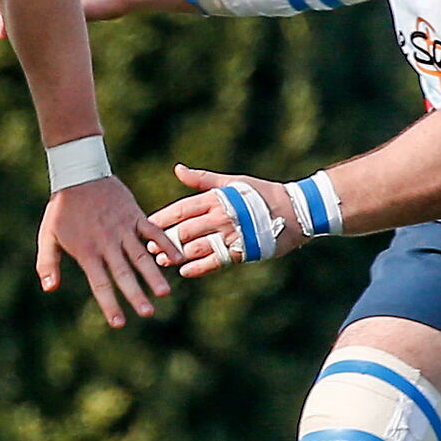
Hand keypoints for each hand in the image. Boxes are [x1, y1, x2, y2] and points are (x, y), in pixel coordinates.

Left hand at [39, 175, 173, 326]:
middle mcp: (107, 243)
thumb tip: (49, 288)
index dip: (109, 304)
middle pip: (124, 273)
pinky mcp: (134, 215)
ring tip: (163, 293)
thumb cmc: (61, 209)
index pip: (100, 283)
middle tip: (147, 313)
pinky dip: (165, 243)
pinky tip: (177, 258)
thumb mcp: (47, 235)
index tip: (119, 323)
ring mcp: (122, 229)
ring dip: (153, 274)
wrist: (78, 174)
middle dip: (135, 295)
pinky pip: (153, 231)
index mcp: (87, 251)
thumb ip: (47, 263)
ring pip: (141, 255)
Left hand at [151, 164, 308, 277]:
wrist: (295, 211)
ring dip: (177, 255)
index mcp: (216, 198)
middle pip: (184, 230)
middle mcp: (221, 216)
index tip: (145, 226)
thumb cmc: (261, 193)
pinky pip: (216, 261)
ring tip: (161, 261)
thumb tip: (177, 169)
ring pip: (197, 247)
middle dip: (165, 240)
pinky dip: (199, 267)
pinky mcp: (243, 250)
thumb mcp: (231, 182)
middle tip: (147, 249)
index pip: (181, 209)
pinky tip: (185, 271)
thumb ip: (202, 179)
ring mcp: (232, 234)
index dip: (161, 219)